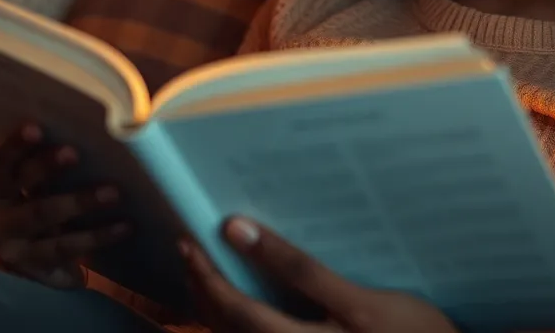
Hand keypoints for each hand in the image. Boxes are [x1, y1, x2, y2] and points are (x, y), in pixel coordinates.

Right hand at [0, 123, 130, 287]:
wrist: (43, 271)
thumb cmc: (44, 215)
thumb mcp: (39, 193)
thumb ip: (49, 170)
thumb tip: (90, 134)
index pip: (3, 162)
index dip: (17, 145)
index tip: (37, 128)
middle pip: (19, 186)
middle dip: (46, 167)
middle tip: (75, 152)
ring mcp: (10, 246)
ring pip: (43, 217)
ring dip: (79, 202)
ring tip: (113, 192)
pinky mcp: (33, 269)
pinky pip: (67, 247)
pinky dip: (98, 236)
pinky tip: (123, 226)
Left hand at [181, 216, 458, 332]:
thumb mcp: (365, 302)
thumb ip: (304, 272)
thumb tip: (246, 234)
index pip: (245, 307)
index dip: (220, 269)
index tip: (211, 231)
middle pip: (234, 326)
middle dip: (205, 286)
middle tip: (189, 248)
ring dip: (213, 305)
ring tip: (201, 269)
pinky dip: (236, 321)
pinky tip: (232, 301)